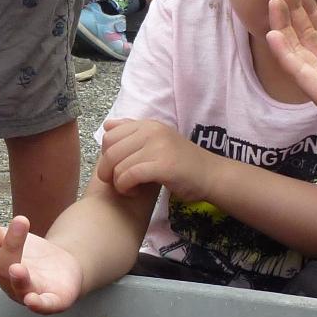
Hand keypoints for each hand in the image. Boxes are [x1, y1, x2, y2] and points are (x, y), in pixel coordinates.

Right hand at [0, 216, 84, 313]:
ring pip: (21, 289)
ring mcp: (30, 293)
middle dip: (8, 249)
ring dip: (18, 280)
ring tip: (17, 268)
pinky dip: (38, 304)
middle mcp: (9, 284)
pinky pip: (45, 305)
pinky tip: (32, 301)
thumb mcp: (10, 240)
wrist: (62, 268)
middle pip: (3, 270)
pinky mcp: (52, 301)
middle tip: (19, 223)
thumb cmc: (30, 256)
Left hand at [97, 117, 214, 199]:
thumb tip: (107, 124)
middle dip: (107, 171)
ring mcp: (158, 147)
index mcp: (149, 124)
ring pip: (118, 165)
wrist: (211, 175)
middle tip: (118, 182)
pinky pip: (129, 176)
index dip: (106, 155)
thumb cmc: (182, 162)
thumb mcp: (157, 140)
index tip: (116, 167)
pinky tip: (134, 192)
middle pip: (110, 150)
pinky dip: (126, 187)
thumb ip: (132, 132)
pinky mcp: (163, 165)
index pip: (110, 135)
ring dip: (118, 182)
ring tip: (129, 188)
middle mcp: (152, 131)